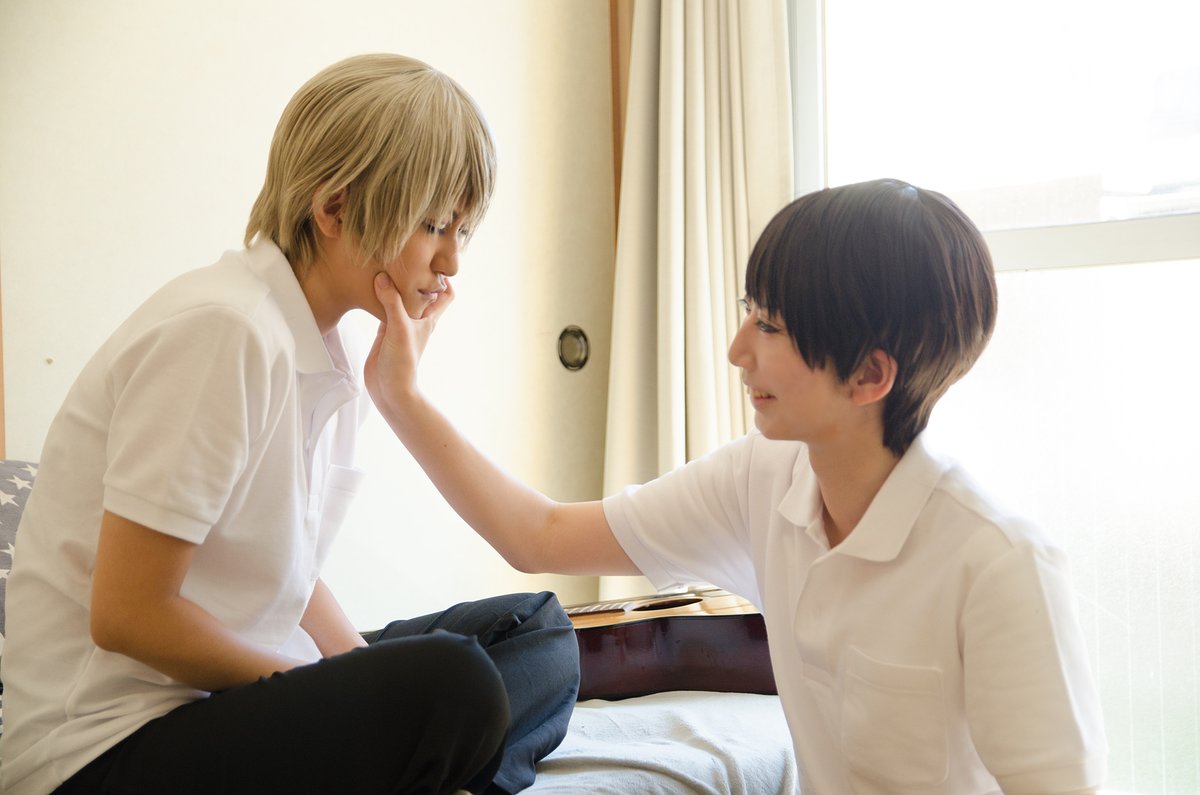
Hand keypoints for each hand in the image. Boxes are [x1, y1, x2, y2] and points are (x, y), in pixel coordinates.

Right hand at [364, 272, 453, 414]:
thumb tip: (382, 277)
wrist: (390, 389)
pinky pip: (384, 309)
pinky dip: (380, 297)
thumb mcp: (399, 327)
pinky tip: (371, 287)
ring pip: (401, 299)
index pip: (446, 295)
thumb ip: (392, 302)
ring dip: (396, 286)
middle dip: (417, 276)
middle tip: (405, 257)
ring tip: (385, 266)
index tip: (432, 263)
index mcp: (429, 319)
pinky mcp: (385, 331)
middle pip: (422, 293)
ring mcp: (400, 325)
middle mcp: (417, 320)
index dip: (444, 279)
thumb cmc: (402, 362)